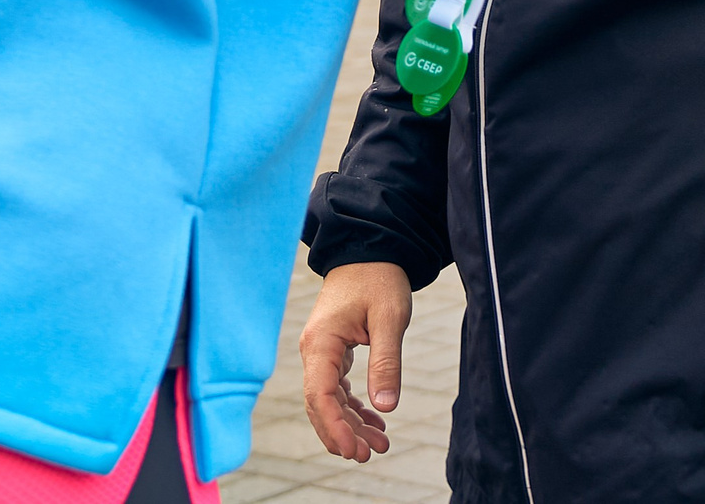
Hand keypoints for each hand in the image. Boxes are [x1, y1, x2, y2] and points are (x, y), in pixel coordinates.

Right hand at [298, 261, 412, 462]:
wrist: (371, 249)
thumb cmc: (380, 278)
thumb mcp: (389, 319)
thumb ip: (386, 362)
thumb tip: (385, 408)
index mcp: (321, 342)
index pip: (320, 396)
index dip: (335, 427)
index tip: (354, 450)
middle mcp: (315, 350)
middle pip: (320, 404)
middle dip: (342, 432)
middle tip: (369, 455)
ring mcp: (322, 351)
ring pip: (330, 399)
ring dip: (351, 422)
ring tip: (378, 444)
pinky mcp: (333, 349)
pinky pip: (337, 387)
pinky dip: (354, 406)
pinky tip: (375, 421)